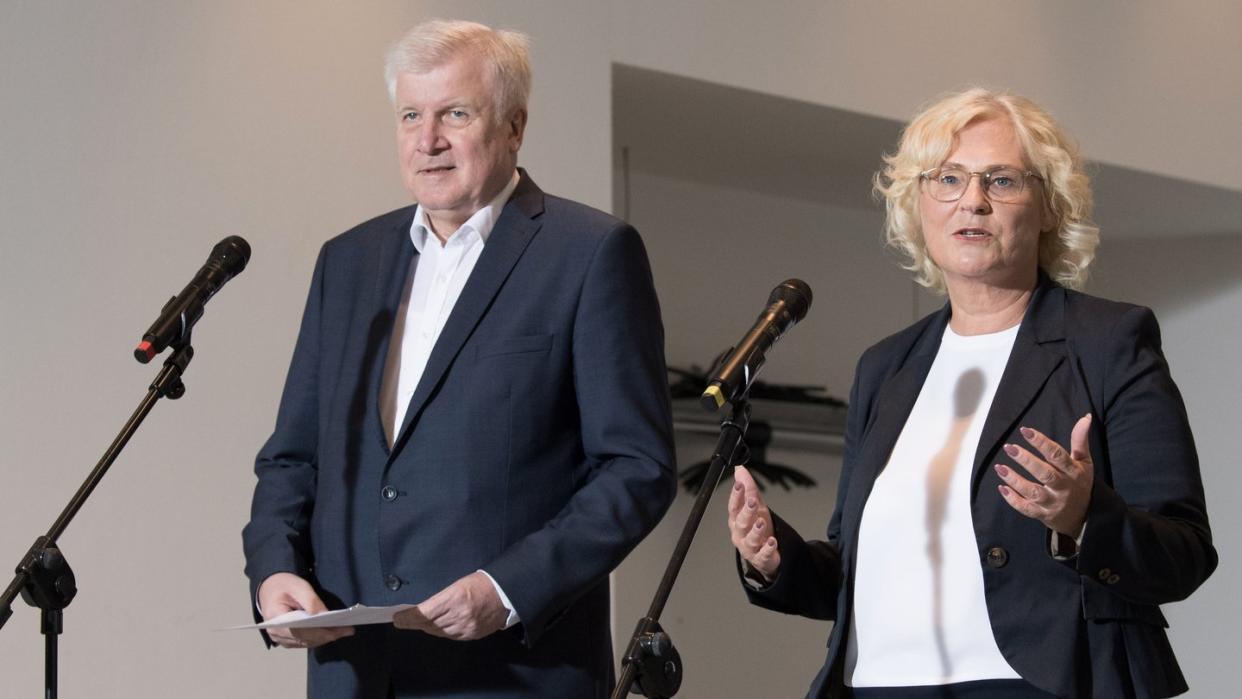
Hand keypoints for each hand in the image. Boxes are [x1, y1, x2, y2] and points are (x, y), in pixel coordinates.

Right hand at [257, 572, 354, 648]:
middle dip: (327, 635)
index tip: (335, 631)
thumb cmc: (284, 586)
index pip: (298, 631)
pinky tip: (333, 632)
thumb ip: (311, 601)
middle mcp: (276, 633)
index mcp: (275, 618)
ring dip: (325, 638)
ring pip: (306, 643)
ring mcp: (281, 639)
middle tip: (347, 630)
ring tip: (344, 631)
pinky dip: (320, 638)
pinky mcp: (287, 640)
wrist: (271, 588)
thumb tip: (324, 615)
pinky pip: (305, 642)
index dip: (318, 632)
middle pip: (304, 639)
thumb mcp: (298, 587)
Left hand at [392, 571, 506, 640]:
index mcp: (455, 597)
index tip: (397, 619)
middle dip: (414, 623)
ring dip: (427, 627)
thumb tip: (422, 608)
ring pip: (438, 632)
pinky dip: (441, 631)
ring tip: (420, 622)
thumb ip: (441, 597)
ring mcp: (466, 628)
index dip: (408, 618)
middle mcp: (459, 615)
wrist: (507, 594)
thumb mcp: (460, 583)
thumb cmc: (482, 583)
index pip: (424, 613)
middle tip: (403, 620)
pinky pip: (450, 636)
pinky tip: (438, 626)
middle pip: (429, 624)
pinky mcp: (472, 635)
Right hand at [728, 465, 780, 581]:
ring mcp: (750, 547)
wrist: (765, 553)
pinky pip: (763, 554)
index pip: (734, 506)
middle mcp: (740, 533)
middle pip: (741, 522)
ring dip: (756, 530)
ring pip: (751, 539)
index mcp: (736, 519)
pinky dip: (767, 549)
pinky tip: (772, 542)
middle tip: (752, 501)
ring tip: (761, 522)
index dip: (736, 495)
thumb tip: (740, 468)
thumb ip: (749, 488)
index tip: (739, 484)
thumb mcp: (756, 506)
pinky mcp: (761, 558)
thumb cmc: (758, 526)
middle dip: (746, 512)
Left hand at [995, 413, 1093, 537]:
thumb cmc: (1080, 483)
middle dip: (1026, 460)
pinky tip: (1002, 488)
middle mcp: (1063, 487)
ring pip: (1033, 492)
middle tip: (1009, 447)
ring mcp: (1053, 503)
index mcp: (1073, 472)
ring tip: (999, 467)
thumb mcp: (1084, 462)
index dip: (1041, 442)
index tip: (1025, 430)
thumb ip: (1081, 440)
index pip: (1057, 455)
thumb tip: (1086, 417)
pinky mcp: (1043, 514)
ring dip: (1015, 480)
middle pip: (1045, 474)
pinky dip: (1013, 500)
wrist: (1085, 517)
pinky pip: (1027, 509)